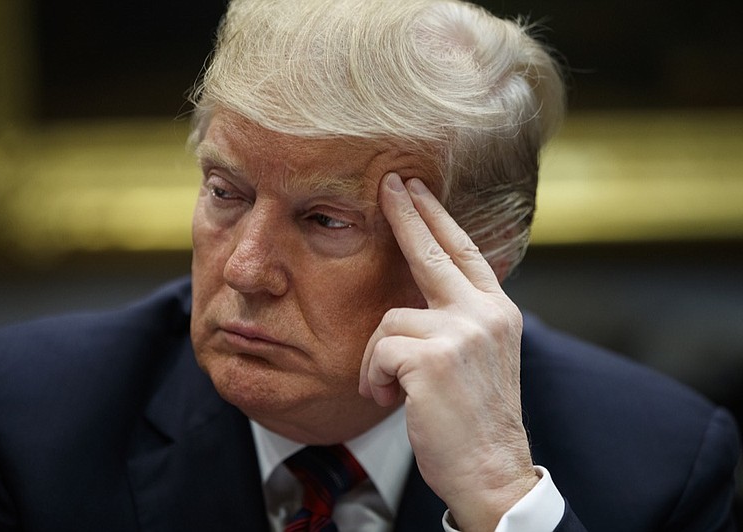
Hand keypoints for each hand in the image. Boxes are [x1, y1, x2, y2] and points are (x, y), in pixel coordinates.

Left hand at [359, 173, 537, 530]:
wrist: (491, 471)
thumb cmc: (475, 418)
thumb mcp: (478, 357)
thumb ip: (459, 319)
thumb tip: (423, 294)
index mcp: (496, 312)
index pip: (464, 251)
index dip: (436, 217)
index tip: (416, 188)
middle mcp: (484, 313)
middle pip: (433, 251)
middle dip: (406, 213)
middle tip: (389, 183)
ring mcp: (461, 332)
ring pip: (390, 318)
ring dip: (380, 358)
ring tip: (393, 388)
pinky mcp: (433, 357)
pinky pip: (379, 350)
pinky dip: (375, 377)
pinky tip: (392, 398)